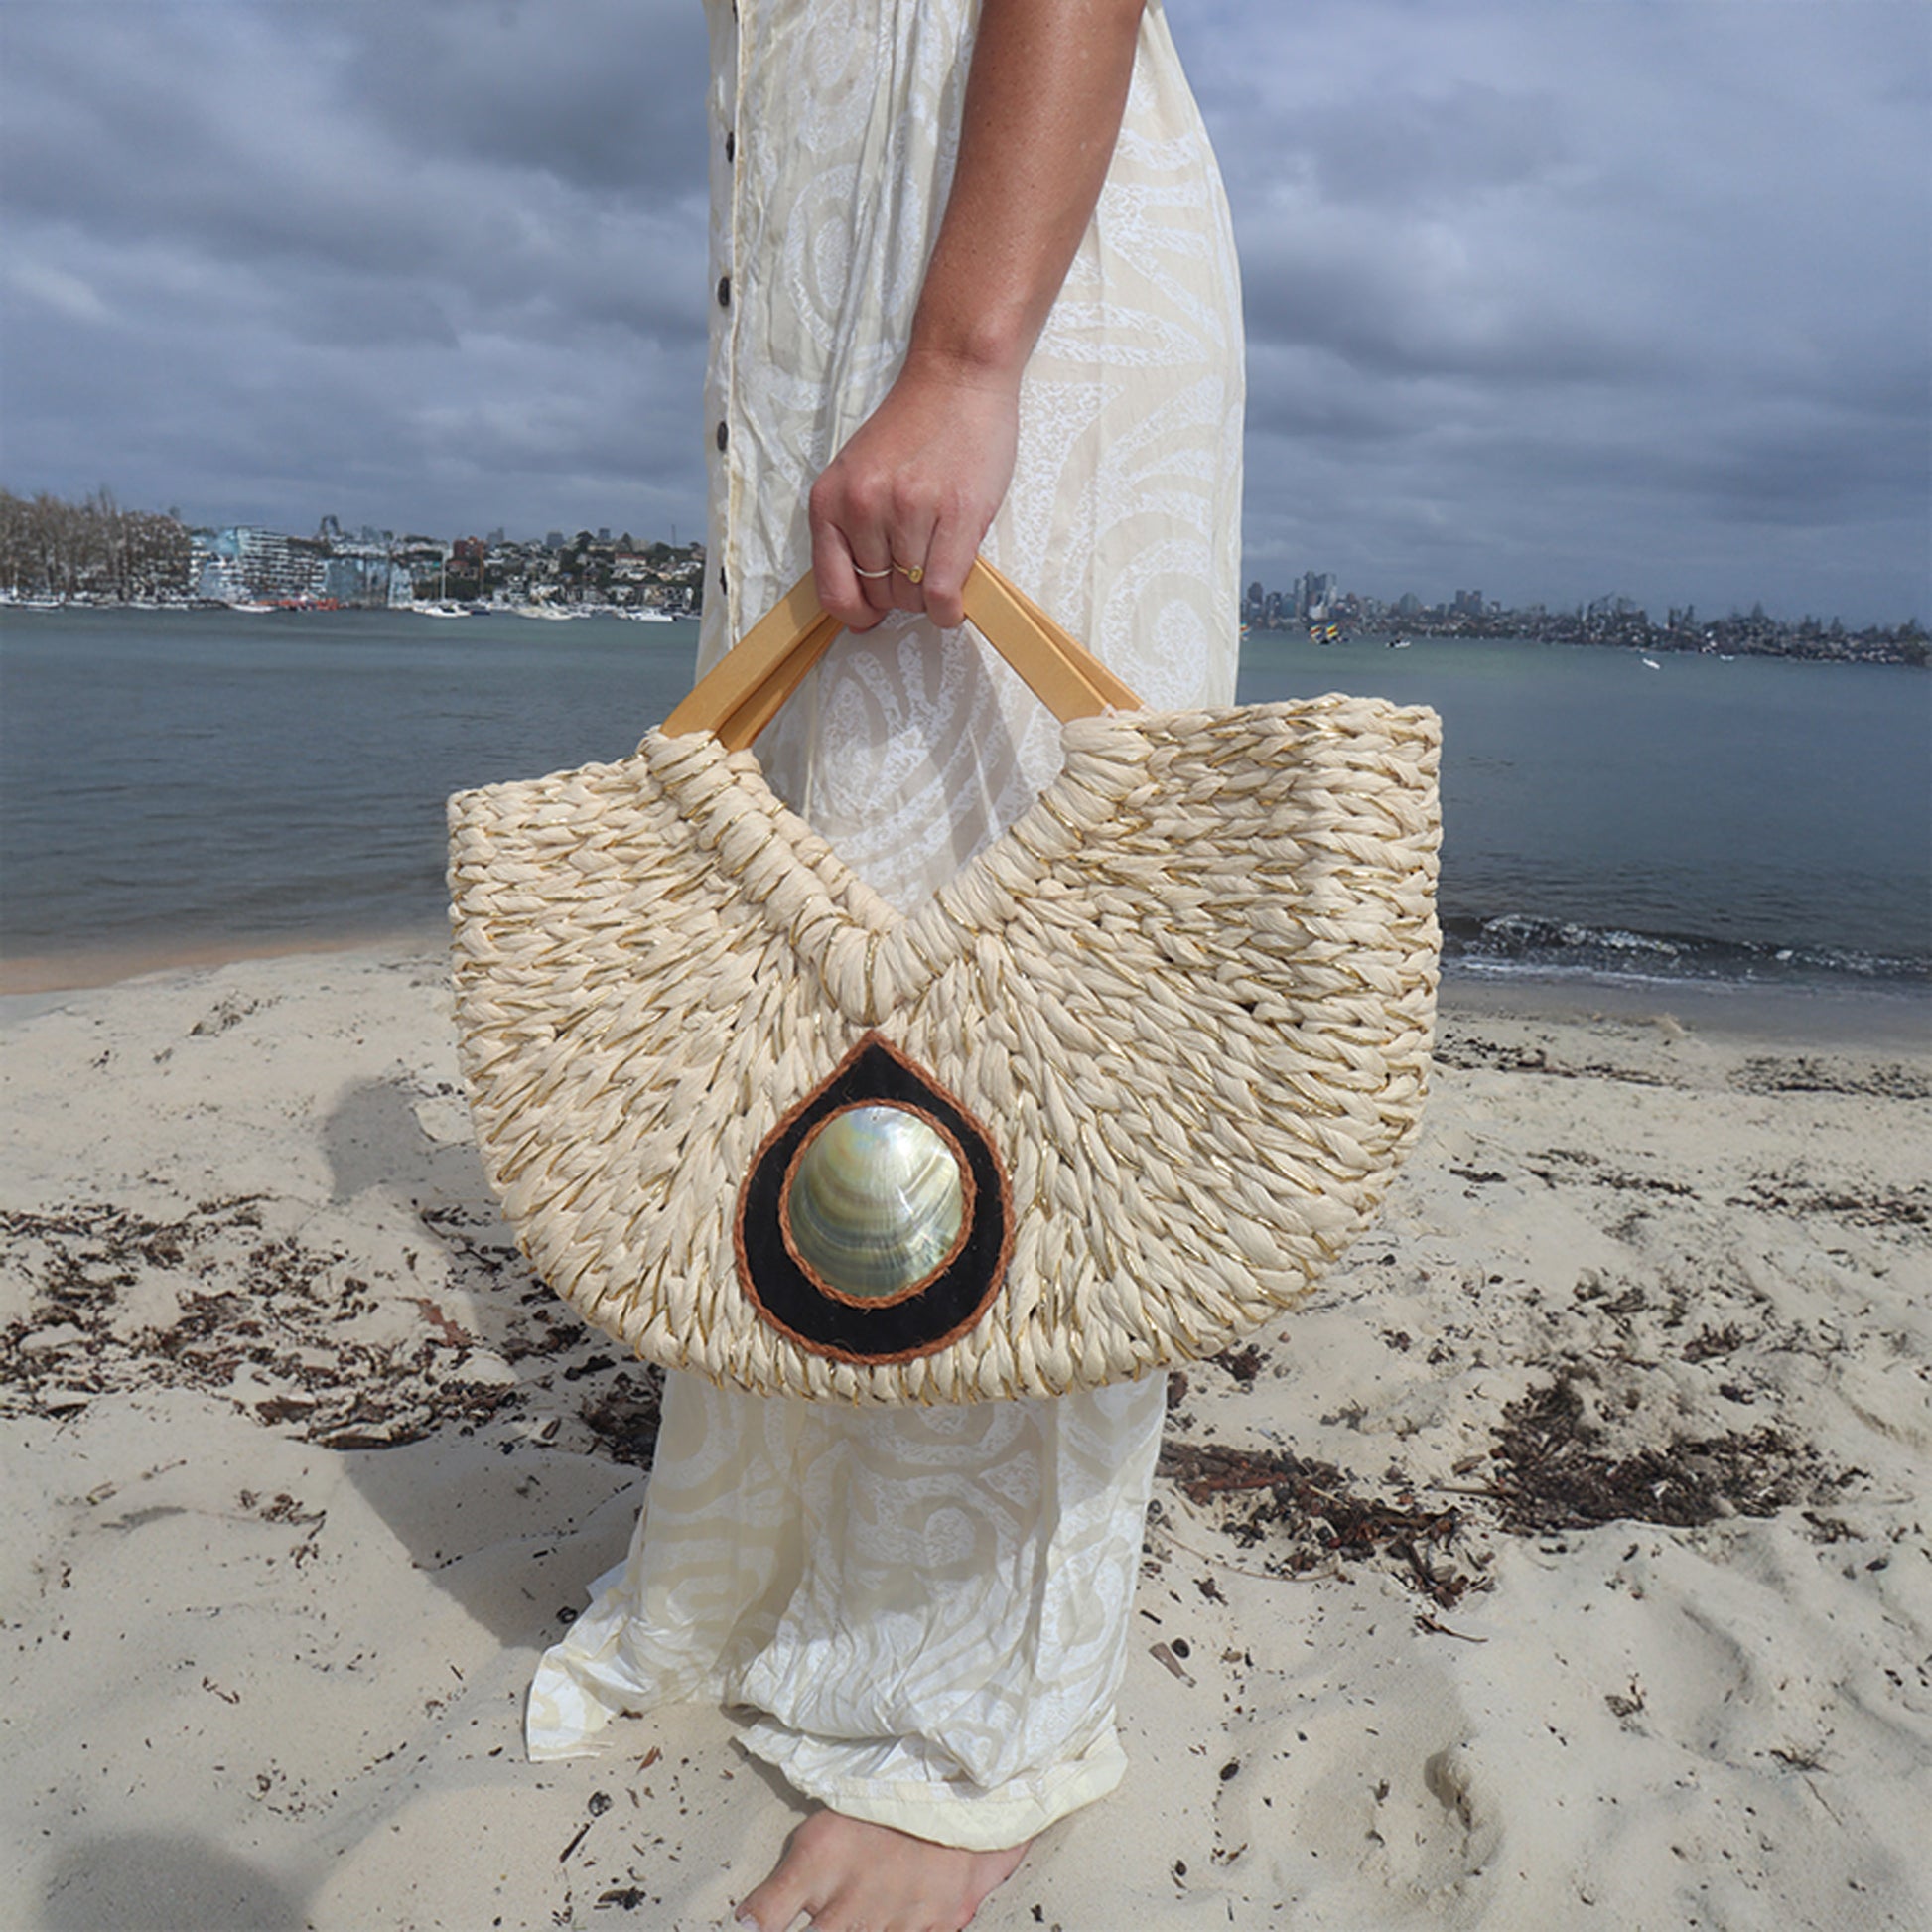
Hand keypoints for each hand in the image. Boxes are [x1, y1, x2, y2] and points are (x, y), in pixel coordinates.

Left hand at [808, 351, 1020, 632]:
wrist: (956, 378)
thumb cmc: (913, 428)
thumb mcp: (859, 475)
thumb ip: (851, 532)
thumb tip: (861, 608)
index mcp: (830, 501)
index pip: (832, 592)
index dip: (856, 615)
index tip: (872, 616)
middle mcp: (863, 507)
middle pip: (879, 596)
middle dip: (900, 597)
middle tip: (918, 568)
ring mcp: (908, 511)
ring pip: (913, 598)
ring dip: (929, 598)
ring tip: (940, 565)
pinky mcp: (955, 515)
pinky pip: (943, 592)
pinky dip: (950, 609)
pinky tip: (955, 601)